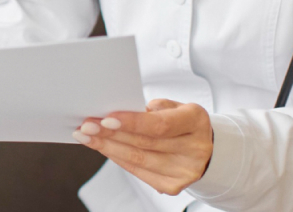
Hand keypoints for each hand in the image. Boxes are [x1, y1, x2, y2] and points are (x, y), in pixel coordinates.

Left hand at [73, 98, 212, 195]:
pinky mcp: (172, 186)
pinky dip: (117, 159)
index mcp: (196, 121)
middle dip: (111, 134)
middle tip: (87, 126)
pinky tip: (104, 149)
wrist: (205, 148)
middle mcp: (194, 149)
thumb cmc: (183, 122)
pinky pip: (138, 172)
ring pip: (138, 160)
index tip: (105, 119)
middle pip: (144, 143)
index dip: (131, 122)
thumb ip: (152, 107)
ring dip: (108, 148)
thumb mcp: (175, 106)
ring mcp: (184, 171)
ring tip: (87, 137)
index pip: (160, 125)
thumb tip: (121, 109)